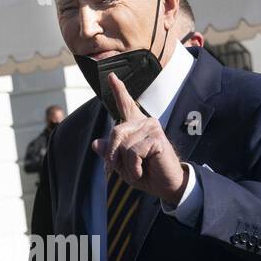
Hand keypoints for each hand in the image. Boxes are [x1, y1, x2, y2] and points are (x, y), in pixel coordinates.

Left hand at [91, 72, 187, 204]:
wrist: (165, 185)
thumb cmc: (146, 173)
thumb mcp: (123, 165)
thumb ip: (110, 153)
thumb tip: (95, 143)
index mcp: (136, 125)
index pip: (126, 104)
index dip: (118, 90)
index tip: (111, 76)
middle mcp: (145, 122)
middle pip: (115, 132)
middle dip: (113, 155)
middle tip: (119, 169)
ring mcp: (152, 128)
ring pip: (124, 145)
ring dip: (126, 165)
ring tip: (138, 170)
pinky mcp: (157, 138)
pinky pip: (133, 153)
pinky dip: (134, 167)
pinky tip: (142, 170)